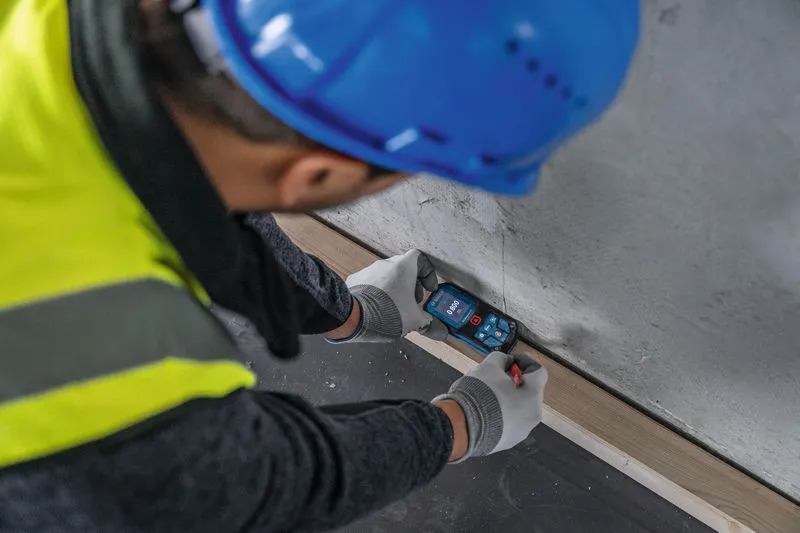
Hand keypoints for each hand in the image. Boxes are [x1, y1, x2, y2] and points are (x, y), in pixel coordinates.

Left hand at [336, 250, 447, 342]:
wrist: (353, 317)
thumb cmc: (386, 313)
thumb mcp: (414, 321)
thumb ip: (429, 324)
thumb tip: (440, 331)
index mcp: (404, 267)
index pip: (421, 259)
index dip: (429, 274)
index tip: (429, 289)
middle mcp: (386, 264)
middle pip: (404, 269)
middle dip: (412, 286)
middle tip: (413, 302)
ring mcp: (369, 271)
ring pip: (387, 277)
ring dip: (395, 290)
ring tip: (395, 309)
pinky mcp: (356, 280)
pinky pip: (371, 284)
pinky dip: (378, 294)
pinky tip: (378, 310)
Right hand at [433, 352, 547, 461]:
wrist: (463, 426)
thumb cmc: (479, 394)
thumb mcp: (488, 367)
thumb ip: (501, 359)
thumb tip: (505, 361)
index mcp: (533, 394)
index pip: (539, 372)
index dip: (525, 362)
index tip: (511, 361)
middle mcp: (532, 414)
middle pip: (529, 392)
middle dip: (514, 383)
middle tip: (497, 378)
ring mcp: (522, 430)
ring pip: (519, 410)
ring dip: (507, 400)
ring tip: (487, 396)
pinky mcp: (508, 441)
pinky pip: (509, 424)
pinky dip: (501, 416)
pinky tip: (484, 411)